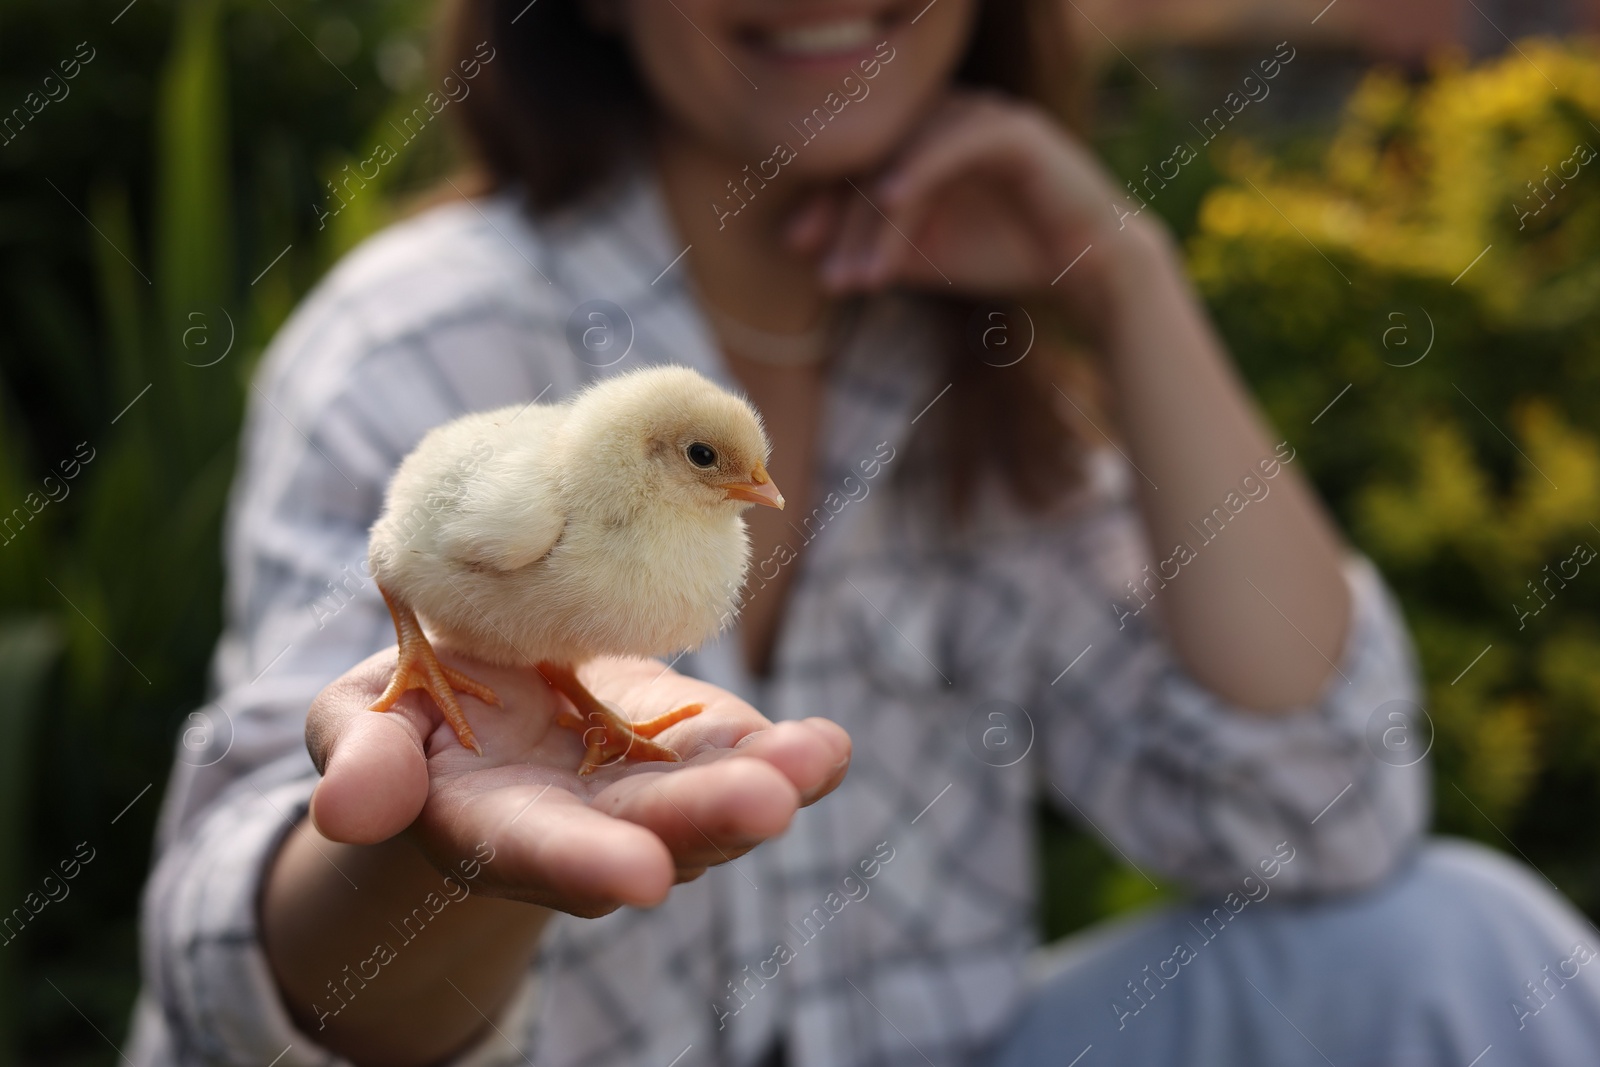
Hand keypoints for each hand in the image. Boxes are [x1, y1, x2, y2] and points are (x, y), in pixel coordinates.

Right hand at [306, 648, 849, 914]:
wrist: (478, 689)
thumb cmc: (406, 713)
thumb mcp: (357, 721)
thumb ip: (360, 760)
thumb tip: (347, 810)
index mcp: (490, 824)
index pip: (533, 848)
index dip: (583, 860)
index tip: (640, 876)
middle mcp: (581, 825)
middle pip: (647, 834)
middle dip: (704, 822)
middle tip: (767, 807)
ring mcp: (644, 789)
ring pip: (709, 802)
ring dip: (766, 785)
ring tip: (815, 758)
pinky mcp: (688, 745)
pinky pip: (740, 756)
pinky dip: (790, 757)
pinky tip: (827, 748)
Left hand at [786, 92, 1156, 307]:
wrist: (1089, 271)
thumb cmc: (1006, 257)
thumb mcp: (927, 257)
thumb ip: (877, 247)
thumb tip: (815, 260)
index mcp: (926, 141)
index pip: (861, 165)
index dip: (824, 203)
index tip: (796, 248)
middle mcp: (950, 119)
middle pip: (877, 160)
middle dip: (844, 221)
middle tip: (827, 274)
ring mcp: (982, 118)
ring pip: (909, 159)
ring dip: (879, 220)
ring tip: (861, 274)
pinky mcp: (1013, 130)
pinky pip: (953, 144)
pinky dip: (920, 170)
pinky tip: (893, 201)